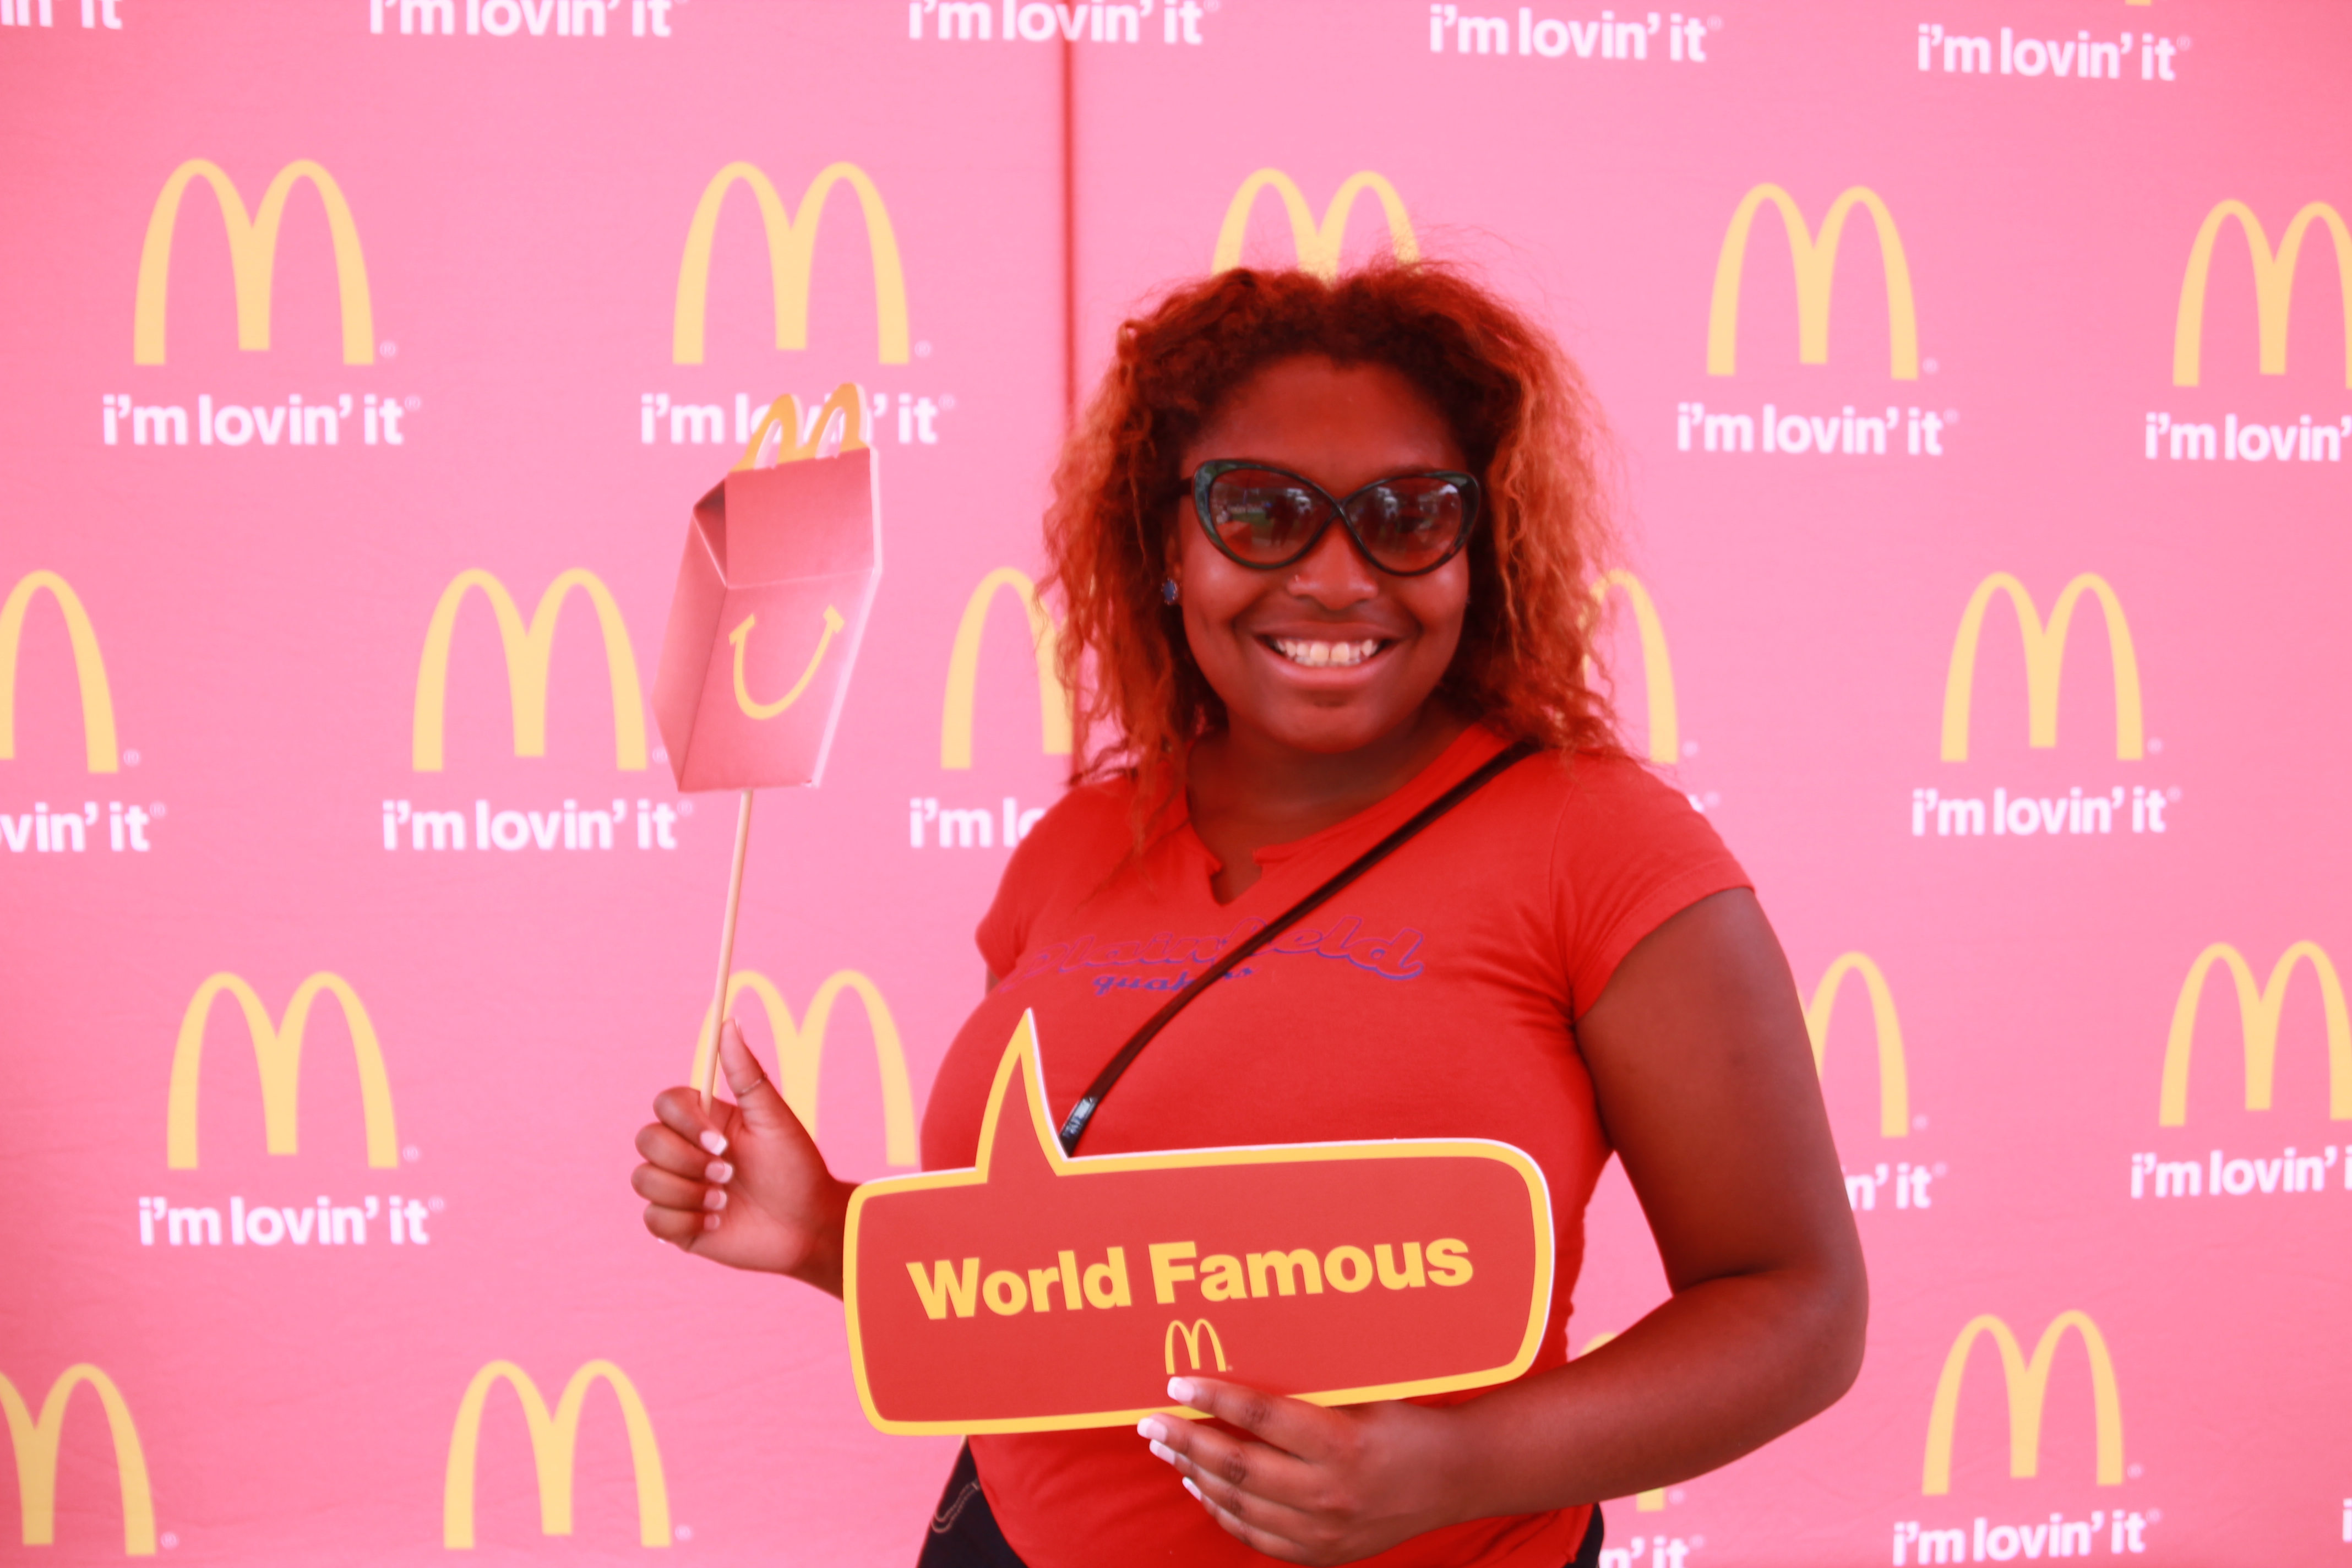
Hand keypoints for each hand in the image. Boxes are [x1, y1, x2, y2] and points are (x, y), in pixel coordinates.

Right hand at [631, 1017, 853, 1293]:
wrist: (807, 1227)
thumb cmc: (796, 1169)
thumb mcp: (773, 1118)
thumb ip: (746, 1073)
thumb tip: (729, 1021)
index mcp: (705, 1121)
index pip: (665, 1104)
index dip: (685, 1122)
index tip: (722, 1142)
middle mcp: (686, 1151)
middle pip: (647, 1140)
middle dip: (687, 1160)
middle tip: (730, 1175)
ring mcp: (678, 1187)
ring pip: (644, 1179)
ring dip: (688, 1192)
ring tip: (725, 1200)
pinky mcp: (676, 1225)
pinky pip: (652, 1219)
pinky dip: (684, 1220)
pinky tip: (717, 1222)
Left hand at [1137, 1376, 1468, 1564]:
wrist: (1451, 1477)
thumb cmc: (1403, 1419)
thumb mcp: (1364, 1391)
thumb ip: (1308, 1384)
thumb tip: (1241, 1356)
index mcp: (1340, 1441)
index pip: (1260, 1416)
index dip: (1213, 1398)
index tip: (1177, 1384)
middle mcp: (1328, 1491)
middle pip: (1236, 1465)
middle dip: (1185, 1441)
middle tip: (1149, 1422)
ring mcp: (1323, 1529)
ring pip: (1238, 1503)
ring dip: (1194, 1474)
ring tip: (1167, 1450)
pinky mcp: (1322, 1552)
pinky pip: (1255, 1536)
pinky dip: (1221, 1511)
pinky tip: (1201, 1487)